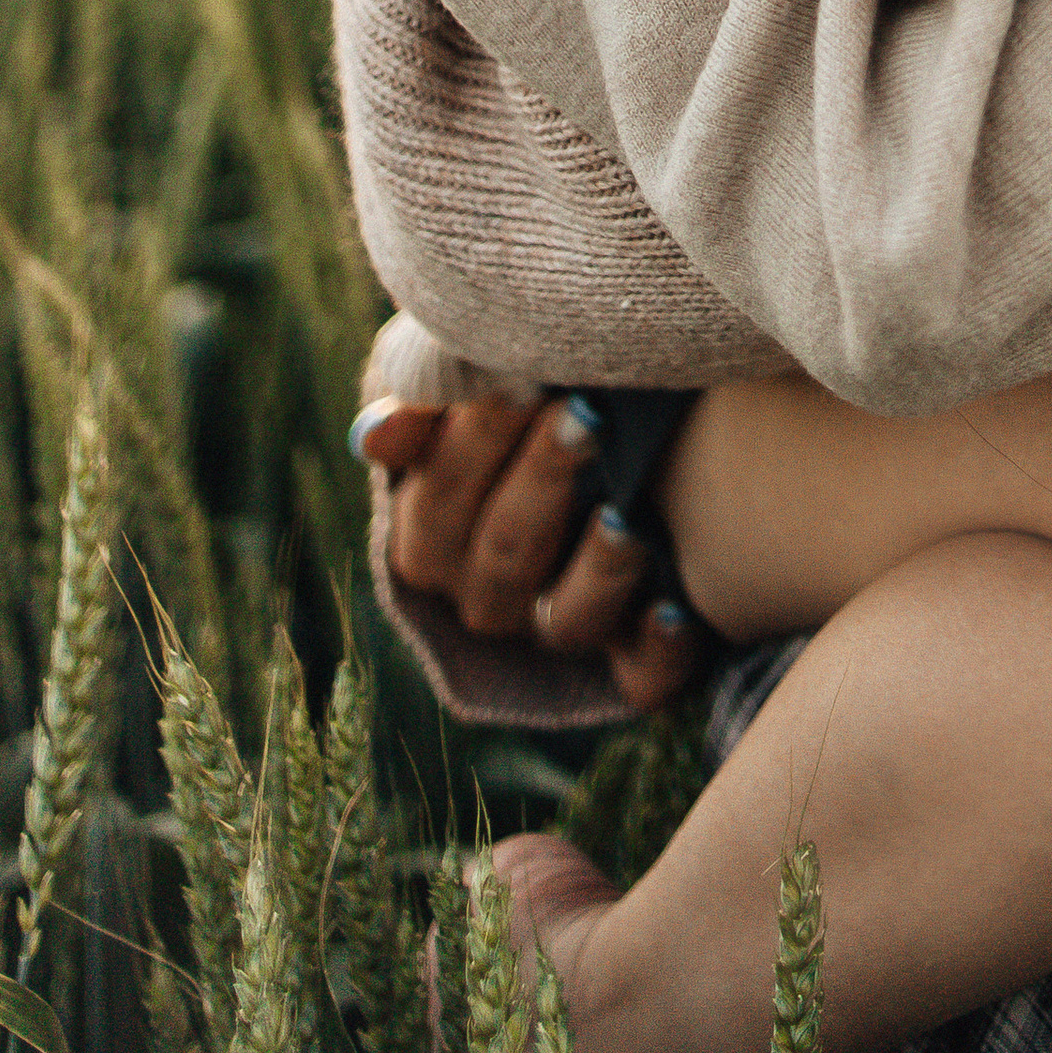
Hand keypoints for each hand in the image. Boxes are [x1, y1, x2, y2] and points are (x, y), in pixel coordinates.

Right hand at [354, 396, 702, 710]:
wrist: (625, 439)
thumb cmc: (527, 398)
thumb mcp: (467, 388)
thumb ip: (423, 402)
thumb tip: (374, 436)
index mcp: (435, 540)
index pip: (437, 504)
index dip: (473, 441)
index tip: (517, 375)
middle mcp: (490, 596)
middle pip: (503, 554)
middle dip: (541, 480)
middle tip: (585, 413)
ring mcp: (559, 630)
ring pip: (566, 621)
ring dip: (597, 572)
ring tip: (627, 516)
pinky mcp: (632, 660)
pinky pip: (641, 677)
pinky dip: (657, 651)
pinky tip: (676, 611)